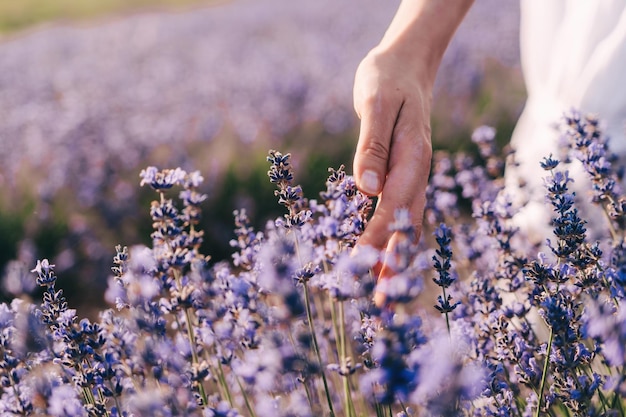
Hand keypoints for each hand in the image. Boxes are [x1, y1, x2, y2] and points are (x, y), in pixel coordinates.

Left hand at [353, 45, 432, 276]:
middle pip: (406, 226)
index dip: (376, 236)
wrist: (407, 67)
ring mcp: (413, 177)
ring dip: (394, 259)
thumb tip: (365, 189)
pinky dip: (391, 240)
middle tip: (378, 302)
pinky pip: (400, 215)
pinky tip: (378, 259)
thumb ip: (372, 146)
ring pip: (406, 226)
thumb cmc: (387, 80)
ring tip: (380, 293)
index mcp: (412, 157)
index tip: (357, 264)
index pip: (392, 205)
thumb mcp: (376, 103)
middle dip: (391, 264)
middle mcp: (417, 173)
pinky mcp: (403, 177)